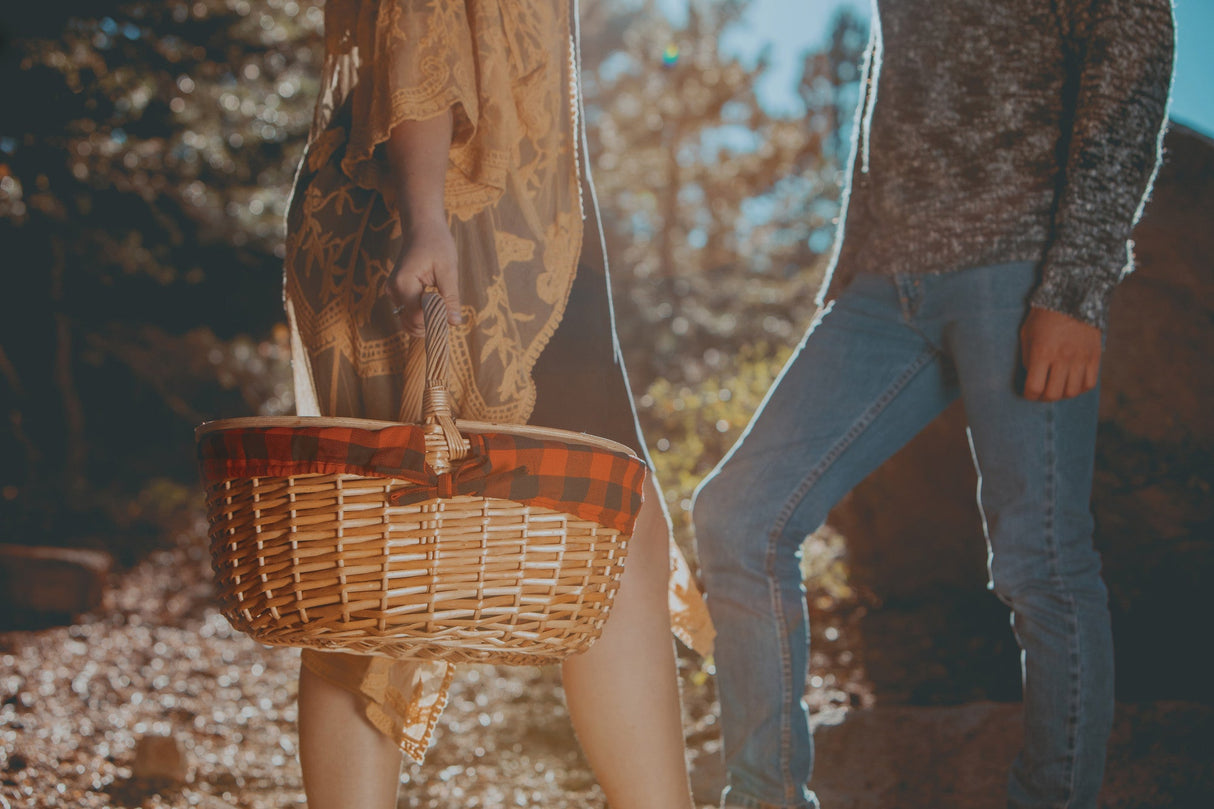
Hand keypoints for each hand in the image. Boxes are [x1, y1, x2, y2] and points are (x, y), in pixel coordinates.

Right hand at [384, 219, 461, 337]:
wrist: (422, 227)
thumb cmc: (437, 243)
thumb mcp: (448, 270)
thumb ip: (450, 298)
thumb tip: (455, 322)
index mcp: (404, 284)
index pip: (417, 318)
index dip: (436, 321)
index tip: (451, 314)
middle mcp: (393, 290)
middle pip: (411, 324)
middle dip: (431, 324)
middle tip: (449, 312)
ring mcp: (393, 292)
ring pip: (409, 321)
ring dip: (427, 321)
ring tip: (443, 307)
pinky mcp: (397, 293)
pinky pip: (409, 313)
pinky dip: (422, 315)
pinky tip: (435, 304)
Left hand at [1020, 307, 1101, 401]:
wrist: (1073, 297)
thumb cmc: (1043, 316)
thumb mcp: (1027, 334)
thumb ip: (1027, 358)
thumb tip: (1032, 378)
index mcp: (1042, 352)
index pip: (1034, 387)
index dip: (1028, 395)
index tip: (1028, 392)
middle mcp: (1062, 358)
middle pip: (1053, 394)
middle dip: (1043, 398)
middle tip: (1041, 393)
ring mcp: (1080, 358)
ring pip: (1072, 392)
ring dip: (1062, 394)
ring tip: (1056, 388)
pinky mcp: (1094, 357)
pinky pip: (1089, 384)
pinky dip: (1080, 388)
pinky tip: (1072, 382)